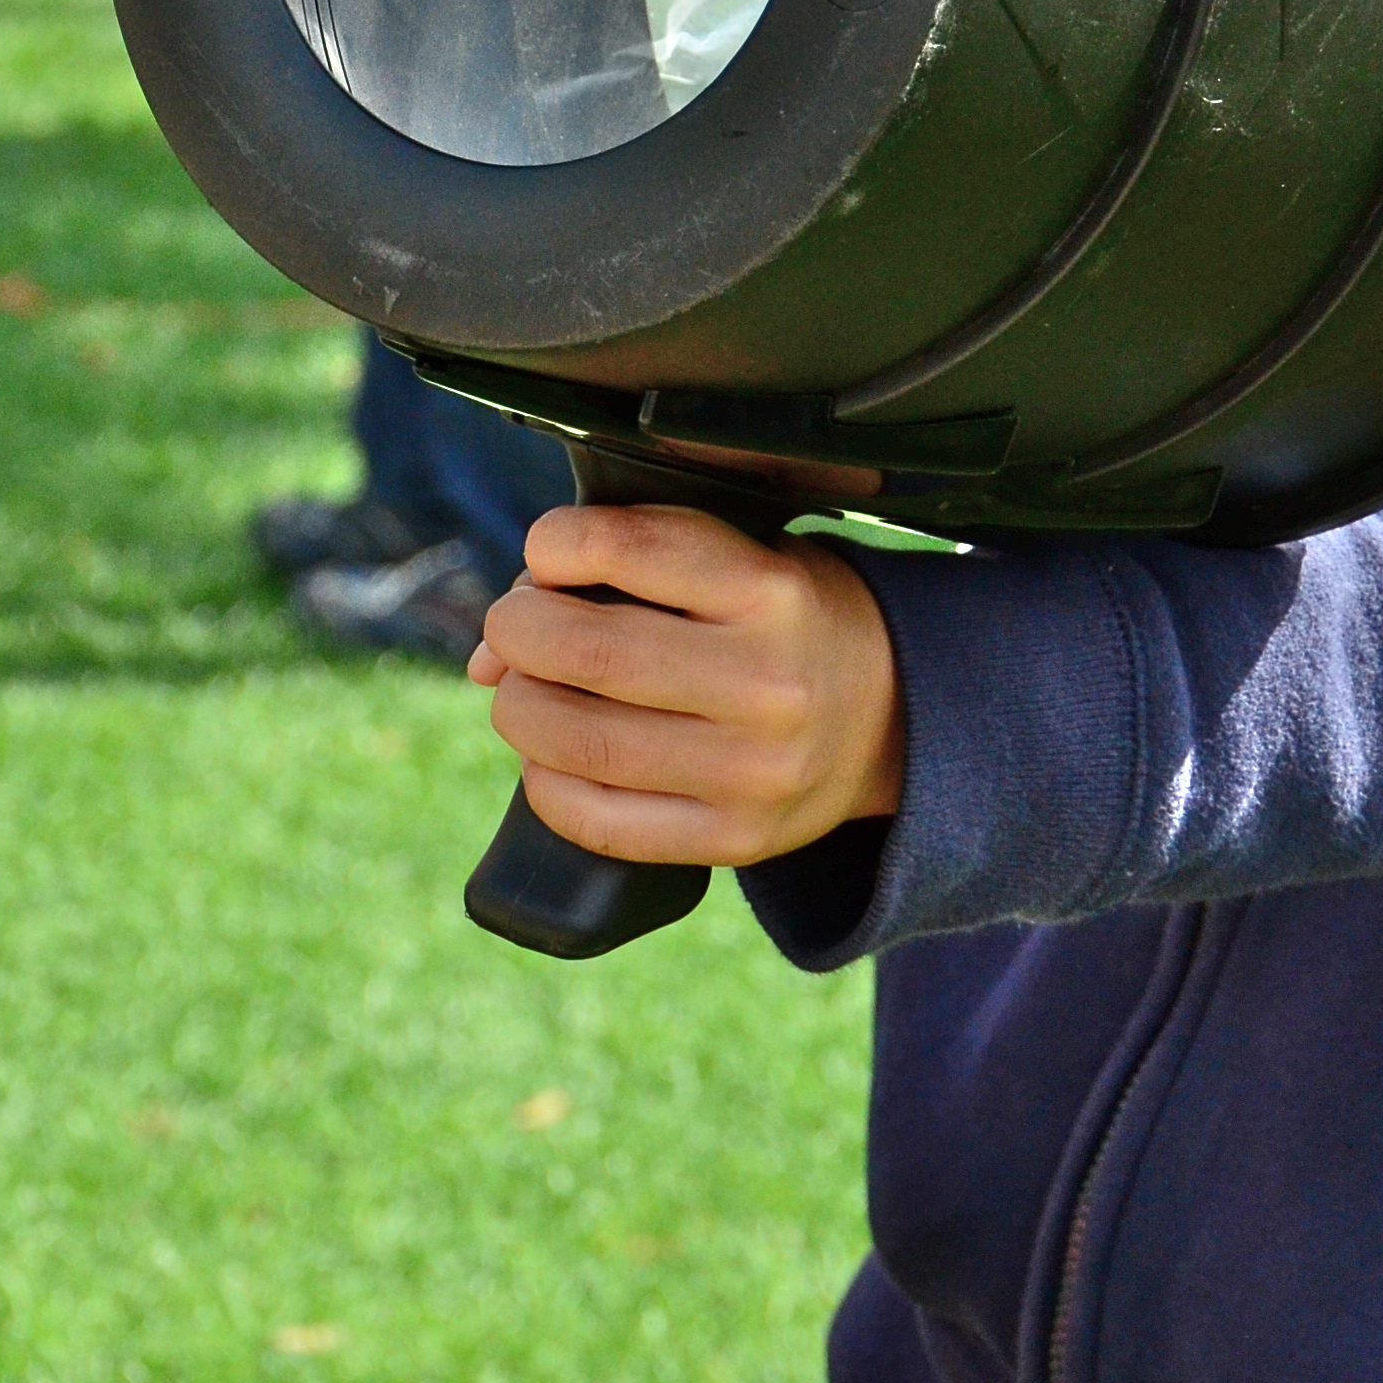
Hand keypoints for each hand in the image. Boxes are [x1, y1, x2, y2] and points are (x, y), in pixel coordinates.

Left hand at [468, 502, 904, 866]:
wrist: (894, 718)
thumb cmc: (783, 621)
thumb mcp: (741, 561)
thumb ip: (626, 573)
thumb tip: (488, 651)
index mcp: (771, 591)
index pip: (629, 549)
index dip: (554, 543)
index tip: (547, 551)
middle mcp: (766, 682)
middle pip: (584, 652)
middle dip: (516, 630)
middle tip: (516, 628)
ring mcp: (751, 771)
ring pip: (577, 741)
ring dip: (518, 708)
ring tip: (526, 692)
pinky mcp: (733, 839)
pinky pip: (597, 821)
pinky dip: (545, 784)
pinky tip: (551, 760)